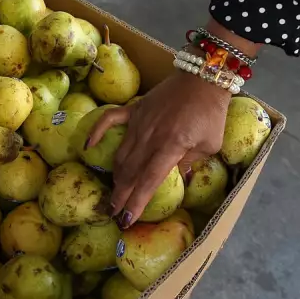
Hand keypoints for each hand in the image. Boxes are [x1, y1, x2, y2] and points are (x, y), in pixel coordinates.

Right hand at [86, 72, 230, 228]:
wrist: (202, 78)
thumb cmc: (211, 113)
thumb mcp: (209, 145)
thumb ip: (189, 162)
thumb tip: (174, 177)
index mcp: (170, 147)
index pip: (148, 181)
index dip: (136, 202)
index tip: (126, 219)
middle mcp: (150, 137)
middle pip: (130, 172)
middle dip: (121, 195)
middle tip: (113, 213)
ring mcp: (139, 122)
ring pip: (121, 153)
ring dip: (116, 175)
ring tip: (113, 192)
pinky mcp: (135, 109)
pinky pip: (110, 119)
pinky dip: (97, 132)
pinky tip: (88, 146)